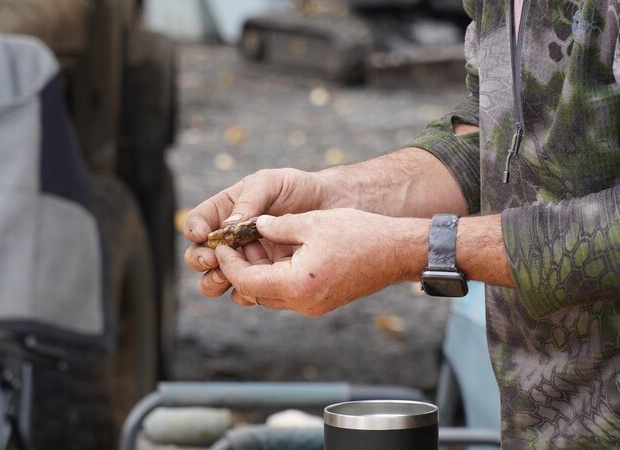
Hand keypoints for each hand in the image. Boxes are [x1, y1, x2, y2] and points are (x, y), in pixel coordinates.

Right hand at [183, 169, 329, 301]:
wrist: (331, 207)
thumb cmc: (298, 188)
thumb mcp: (271, 183)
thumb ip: (249, 201)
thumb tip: (227, 226)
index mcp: (224, 212)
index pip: (197, 223)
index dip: (194, 230)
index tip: (205, 235)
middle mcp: (229, 239)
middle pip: (198, 256)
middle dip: (201, 259)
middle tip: (214, 258)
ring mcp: (245, 261)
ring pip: (215, 280)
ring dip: (215, 280)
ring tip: (227, 275)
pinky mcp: (264, 278)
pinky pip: (245, 292)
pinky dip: (244, 292)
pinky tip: (254, 285)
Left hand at [214, 209, 428, 315]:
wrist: (397, 252)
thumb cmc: (360, 234)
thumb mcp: (313, 222)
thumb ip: (277, 225)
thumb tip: (255, 224)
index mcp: (297, 284)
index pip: (247, 280)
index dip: (230, 262)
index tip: (221, 244)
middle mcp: (302, 303)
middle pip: (255, 293)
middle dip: (240, 269)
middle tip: (233, 244)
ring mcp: (313, 306)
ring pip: (270, 296)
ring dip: (257, 274)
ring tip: (253, 246)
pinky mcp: (321, 303)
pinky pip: (287, 294)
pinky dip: (275, 277)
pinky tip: (276, 255)